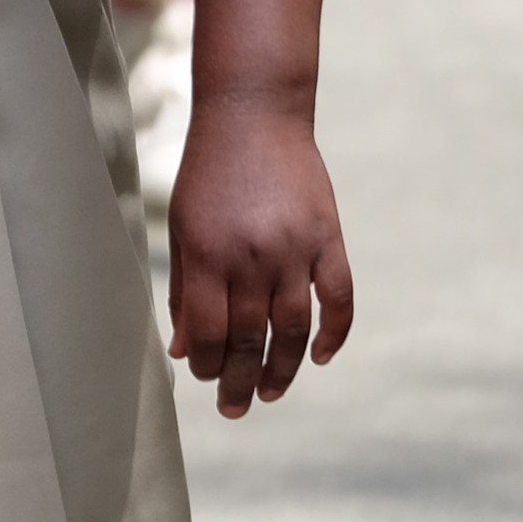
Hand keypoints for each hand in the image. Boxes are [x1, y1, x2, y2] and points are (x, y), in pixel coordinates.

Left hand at [166, 100, 353, 415]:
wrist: (254, 112)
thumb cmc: (209, 173)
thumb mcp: (183, 228)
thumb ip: (184, 291)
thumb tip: (185, 352)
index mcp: (208, 254)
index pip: (210, 333)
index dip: (208, 366)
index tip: (206, 378)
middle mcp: (252, 256)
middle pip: (250, 339)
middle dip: (240, 383)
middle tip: (235, 409)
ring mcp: (295, 247)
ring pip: (295, 329)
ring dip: (283, 369)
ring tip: (270, 392)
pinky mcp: (328, 236)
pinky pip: (339, 296)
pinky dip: (335, 332)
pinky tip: (322, 356)